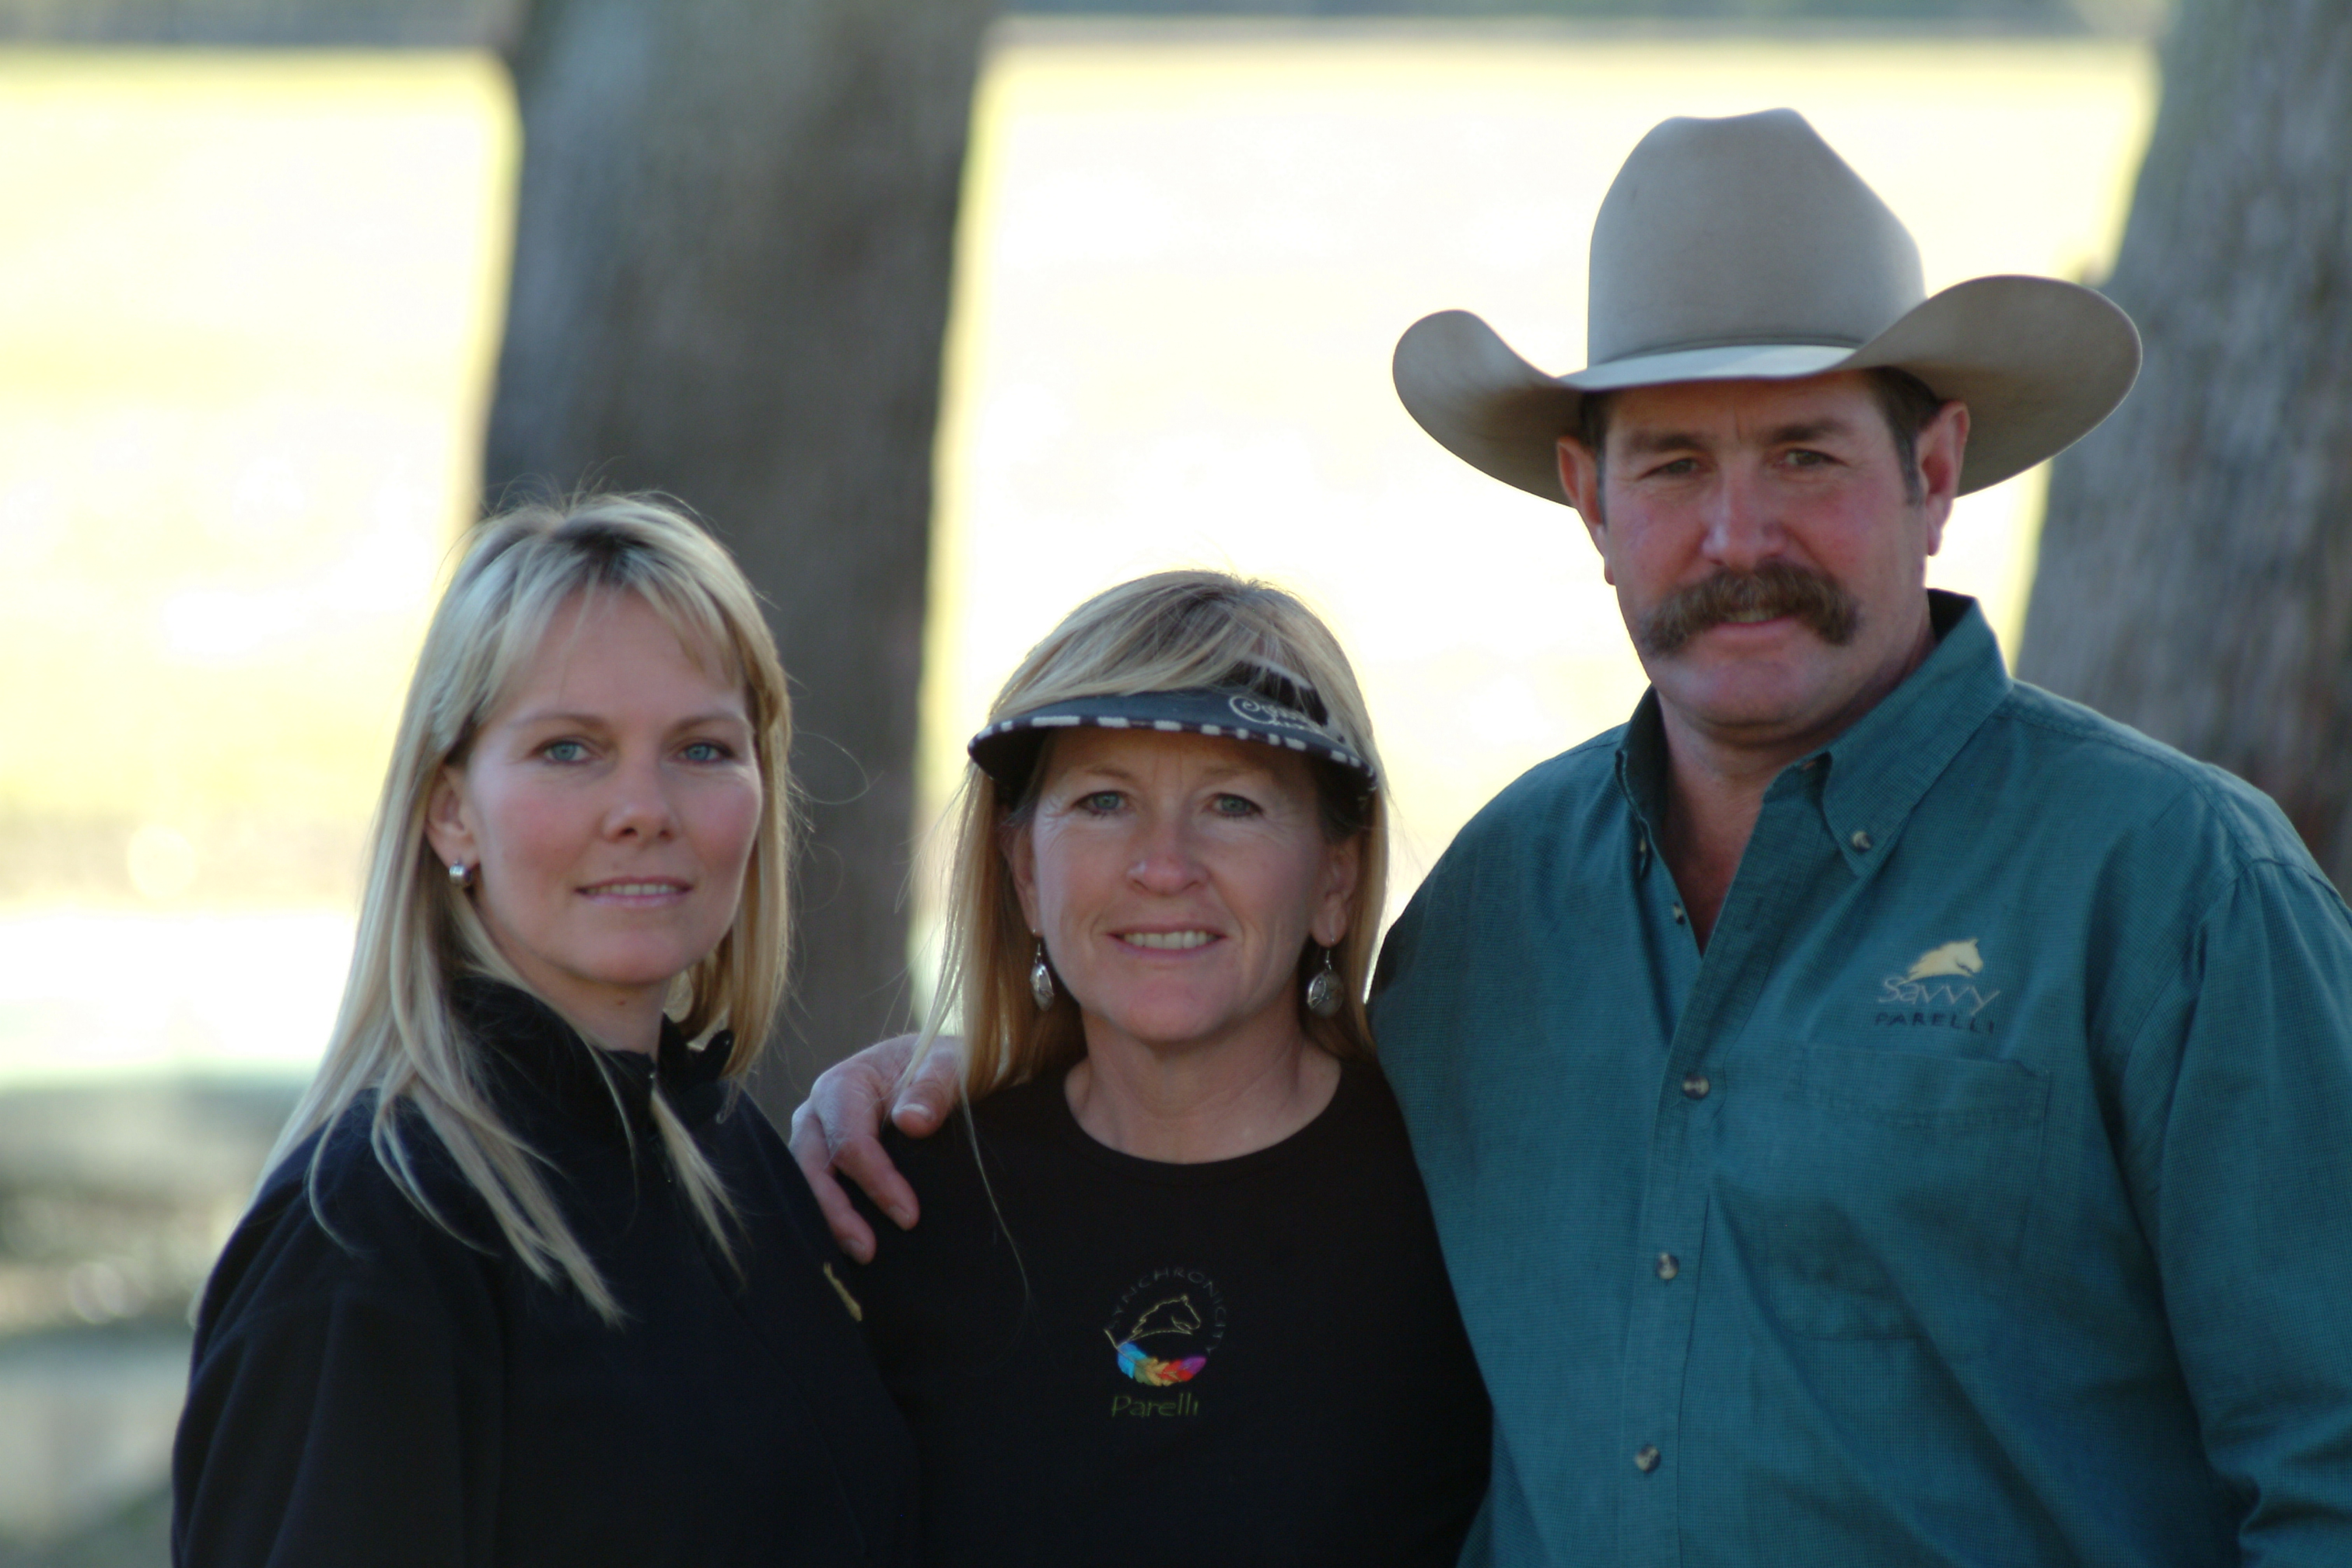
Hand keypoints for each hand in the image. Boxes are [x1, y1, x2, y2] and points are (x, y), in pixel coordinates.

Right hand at [788, 1033, 962, 1261]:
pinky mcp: (828, 1164)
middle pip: (813, 1167)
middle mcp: (820, 1114)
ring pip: (807, 1184)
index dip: (875, 1179)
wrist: (945, 1071)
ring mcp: (819, 1140)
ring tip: (863, 1255)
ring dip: (830, 1221)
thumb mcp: (952, 1066)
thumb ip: (934, 1087)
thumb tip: (911, 1123)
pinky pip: (819, 1191)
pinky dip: (832, 1217)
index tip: (909, 1215)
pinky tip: (853, 1246)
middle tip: (868, 1251)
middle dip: (836, 1212)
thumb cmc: (947, 1065)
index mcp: (845, 1084)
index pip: (849, 1140)